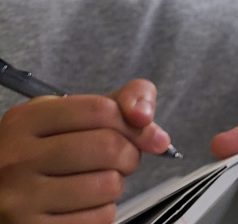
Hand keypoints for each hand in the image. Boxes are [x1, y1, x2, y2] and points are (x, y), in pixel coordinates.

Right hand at [0, 78, 170, 222]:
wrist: (3, 194)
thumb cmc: (42, 152)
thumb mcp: (65, 116)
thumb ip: (113, 102)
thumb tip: (146, 116)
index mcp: (27, 119)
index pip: (100, 110)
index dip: (133, 121)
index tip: (144, 131)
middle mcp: (19, 158)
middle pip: (109, 146)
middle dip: (129, 153)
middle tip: (120, 158)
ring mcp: (23, 200)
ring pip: (108, 185)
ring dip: (115, 184)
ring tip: (96, 180)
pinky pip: (99, 219)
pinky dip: (104, 211)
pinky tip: (86, 204)